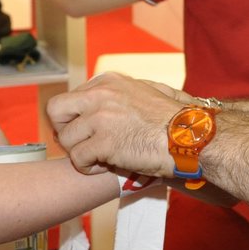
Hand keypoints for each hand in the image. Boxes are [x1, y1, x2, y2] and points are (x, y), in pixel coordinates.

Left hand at [47, 73, 181, 176]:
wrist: (192, 137)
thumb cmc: (176, 120)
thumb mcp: (148, 90)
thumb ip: (122, 93)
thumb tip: (110, 99)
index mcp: (109, 81)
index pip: (69, 97)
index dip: (73, 118)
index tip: (85, 131)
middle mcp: (100, 95)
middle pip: (55, 111)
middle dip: (63, 130)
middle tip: (80, 144)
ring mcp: (101, 117)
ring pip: (66, 139)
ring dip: (80, 153)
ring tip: (100, 159)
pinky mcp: (104, 142)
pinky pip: (78, 159)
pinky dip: (88, 168)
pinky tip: (105, 167)